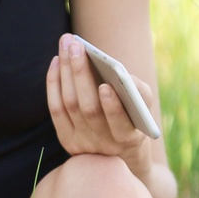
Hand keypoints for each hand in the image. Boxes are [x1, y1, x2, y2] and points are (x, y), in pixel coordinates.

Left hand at [46, 32, 153, 174]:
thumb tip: (120, 73)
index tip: (106, 86)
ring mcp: (82, 143)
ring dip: (66, 71)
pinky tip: (56, 61)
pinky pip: (56, 108)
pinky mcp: (66, 139)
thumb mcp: (144, 108)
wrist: (117, 152)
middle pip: (88, 109)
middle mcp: (103, 144)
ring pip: (69, 104)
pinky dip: (54, 83)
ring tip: (66, 44)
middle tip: (75, 45)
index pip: (120, 125)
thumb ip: (139, 92)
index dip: (112, 107)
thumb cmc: (134, 118)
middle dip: (80, 74)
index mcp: (129, 137)